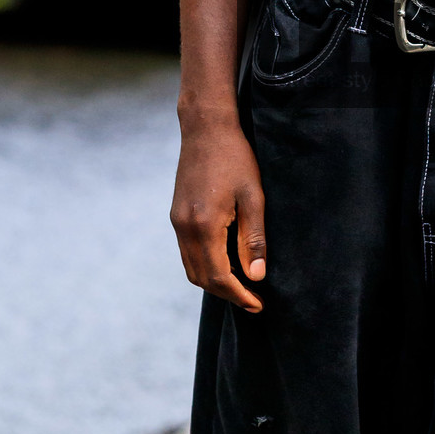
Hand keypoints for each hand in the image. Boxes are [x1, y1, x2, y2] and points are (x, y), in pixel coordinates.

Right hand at [171, 112, 267, 312]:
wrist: (206, 129)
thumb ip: (253, 238)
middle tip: (252, 300)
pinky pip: (187, 253)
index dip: (239, 295)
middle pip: (201, 278)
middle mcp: (185, 228)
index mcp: (204, 225)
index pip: (219, 275)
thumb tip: (256, 276)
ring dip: (214, 283)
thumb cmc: (236, 159)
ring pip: (191, 268)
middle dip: (227, 294)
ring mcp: (177, 222)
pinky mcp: (176, 216)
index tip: (258, 304)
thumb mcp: (254, 197)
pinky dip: (204, 266)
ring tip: (241, 287)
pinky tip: (224, 264)